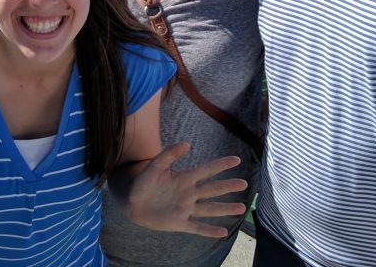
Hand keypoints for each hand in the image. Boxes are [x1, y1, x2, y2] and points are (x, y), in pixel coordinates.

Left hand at [125, 143, 247, 237]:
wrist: (131, 201)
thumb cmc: (144, 181)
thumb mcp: (155, 165)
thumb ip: (169, 154)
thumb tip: (187, 144)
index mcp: (184, 179)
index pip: (207, 170)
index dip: (221, 165)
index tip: (236, 160)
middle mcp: (188, 194)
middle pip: (212, 190)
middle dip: (228, 187)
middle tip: (244, 184)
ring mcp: (185, 209)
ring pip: (209, 209)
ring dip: (225, 209)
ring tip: (241, 208)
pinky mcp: (178, 223)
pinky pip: (197, 227)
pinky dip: (209, 231)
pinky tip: (223, 232)